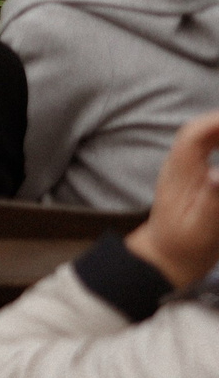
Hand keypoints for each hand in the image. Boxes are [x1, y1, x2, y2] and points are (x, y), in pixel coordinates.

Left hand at [127, 108, 218, 289]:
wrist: (165, 255)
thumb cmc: (184, 244)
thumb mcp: (203, 227)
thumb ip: (214, 199)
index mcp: (179, 173)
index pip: (193, 135)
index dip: (216, 122)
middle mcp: (179, 165)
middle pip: (199, 130)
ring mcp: (184, 168)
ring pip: (204, 137)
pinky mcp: (192, 175)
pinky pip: (207, 148)